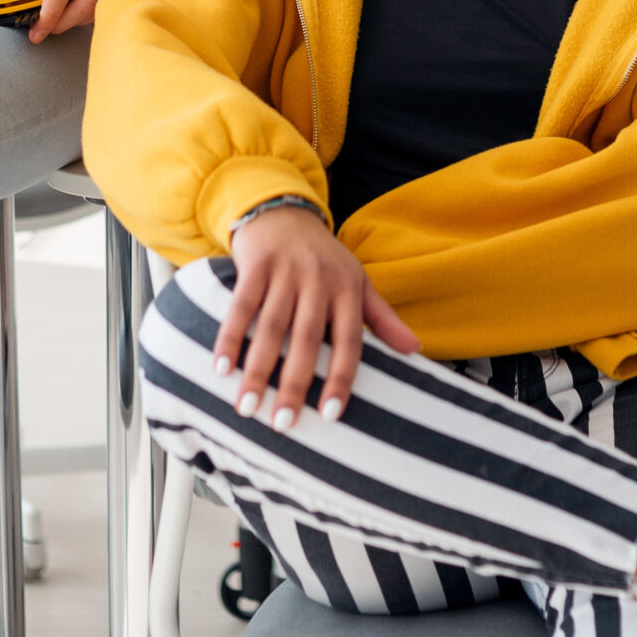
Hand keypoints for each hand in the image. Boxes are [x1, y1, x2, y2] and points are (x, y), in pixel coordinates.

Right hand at [216, 203, 417, 428]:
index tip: (329, 415)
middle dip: (293, 384)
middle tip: (282, 424)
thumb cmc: (325, 257)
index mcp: (348, 290)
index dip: (340, 379)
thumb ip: (383, 318)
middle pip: (306, 339)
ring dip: (257, 369)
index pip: (348, 342)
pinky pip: (241, 306)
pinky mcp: (255, 265)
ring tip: (246, 407)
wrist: (285, 211)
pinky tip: (220, 368)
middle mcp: (319, 281)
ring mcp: (285, 271)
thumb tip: (416, 350)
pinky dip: (230, 337)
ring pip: (271, 327)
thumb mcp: (358, 281)